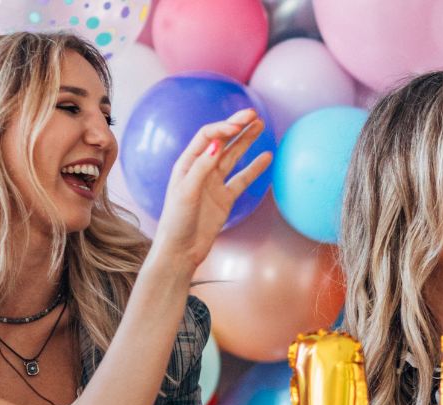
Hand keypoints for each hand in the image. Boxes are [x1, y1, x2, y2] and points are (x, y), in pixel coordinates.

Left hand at [150, 109, 273, 269]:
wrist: (181, 251)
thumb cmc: (177, 222)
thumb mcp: (186, 192)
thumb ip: (202, 167)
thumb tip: (218, 144)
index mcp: (187, 164)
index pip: (208, 137)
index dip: (223, 128)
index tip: (239, 125)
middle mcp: (201, 169)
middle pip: (222, 141)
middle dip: (237, 126)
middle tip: (254, 114)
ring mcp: (214, 183)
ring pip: (234, 156)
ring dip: (246, 141)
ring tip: (261, 126)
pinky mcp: (225, 198)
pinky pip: (242, 179)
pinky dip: (254, 168)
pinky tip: (266, 157)